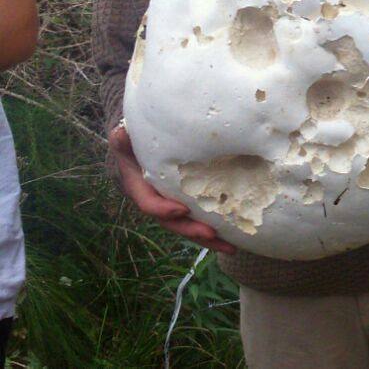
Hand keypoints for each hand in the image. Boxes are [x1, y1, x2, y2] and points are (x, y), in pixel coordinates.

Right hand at [109, 125, 235, 253]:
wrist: (142, 142)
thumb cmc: (135, 138)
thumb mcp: (124, 137)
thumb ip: (122, 139)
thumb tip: (121, 134)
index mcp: (138, 187)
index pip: (148, 203)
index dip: (163, 209)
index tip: (182, 210)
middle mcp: (155, 200)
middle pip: (171, 222)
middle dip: (191, 231)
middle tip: (212, 235)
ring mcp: (171, 203)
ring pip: (187, 225)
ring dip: (208, 238)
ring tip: (231, 246)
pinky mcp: (187, 201)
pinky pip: (199, 216)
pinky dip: (216, 226)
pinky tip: (236, 235)